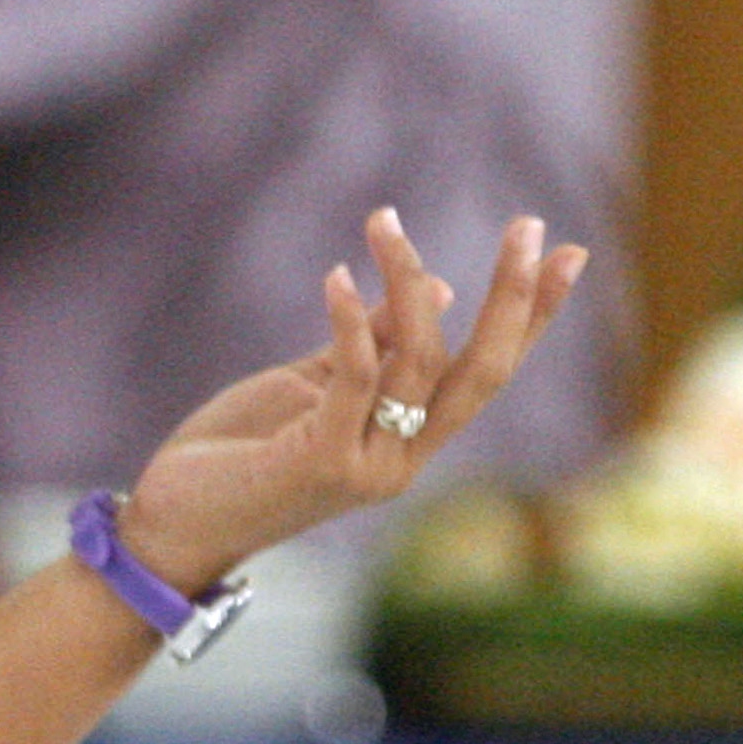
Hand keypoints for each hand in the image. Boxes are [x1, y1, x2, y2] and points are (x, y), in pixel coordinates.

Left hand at [115, 209, 588, 590]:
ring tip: (384, 220)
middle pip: (483, 372)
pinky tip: (339, 276)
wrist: (173, 523)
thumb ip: (373, 346)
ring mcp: (369, 465)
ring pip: (420, 363)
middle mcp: (404, 459)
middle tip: (530, 226)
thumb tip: (439, 288)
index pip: (487, 372)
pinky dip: (353, 324)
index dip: (533, 316)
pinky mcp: (322, 461)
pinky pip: (353, 379)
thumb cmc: (237, 454)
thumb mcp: (311, 386)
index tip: (569, 254)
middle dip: (515, 299)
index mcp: (409, 441)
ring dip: (406, 280)